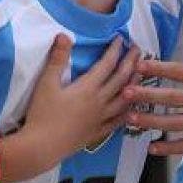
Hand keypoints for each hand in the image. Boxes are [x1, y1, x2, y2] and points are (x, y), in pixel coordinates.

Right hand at [22, 35, 139, 167]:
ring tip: (140, 73)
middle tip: (138, 49)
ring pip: (124, 99)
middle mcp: (99, 102)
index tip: (121, 38)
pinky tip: (132, 108)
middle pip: (120, 79)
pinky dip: (127, 112)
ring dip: (134, 84)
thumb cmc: (42, 114)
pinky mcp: (97, 133)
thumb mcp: (46, 83)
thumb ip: (57, 59)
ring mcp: (101, 118)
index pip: (107, 64)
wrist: (41, 147)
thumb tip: (64, 35)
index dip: (115, 50)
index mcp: (88, 88)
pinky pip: (118, 121)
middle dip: (131, 62)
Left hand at [123, 20, 182, 155]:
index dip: (157, 68)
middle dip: (146, 95)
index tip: (138, 65)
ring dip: (150, 121)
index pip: (179, 72)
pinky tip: (151, 147)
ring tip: (129, 118)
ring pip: (173, 123)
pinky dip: (168, 148)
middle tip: (125, 93)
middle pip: (171, 97)